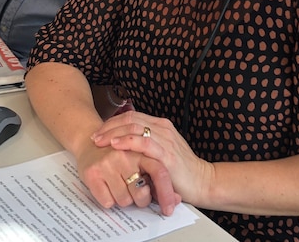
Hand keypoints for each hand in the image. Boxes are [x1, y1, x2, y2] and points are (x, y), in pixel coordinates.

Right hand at [74, 136, 180, 215]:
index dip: (166, 193)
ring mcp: (108, 163)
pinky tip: (107, 186)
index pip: (159, 173)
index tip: (169, 209)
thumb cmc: (119, 153)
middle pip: (141, 193)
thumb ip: (157, 175)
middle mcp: (125, 155)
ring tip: (119, 185)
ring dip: (124, 199)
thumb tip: (177, 199)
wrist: (88, 139)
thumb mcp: (141, 158)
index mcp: (141, 149)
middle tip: (136, 192)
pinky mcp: (92, 173)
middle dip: (141, 199)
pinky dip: (109, 199)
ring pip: (124, 200)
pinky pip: (107, 201)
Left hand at [91, 111, 211, 208]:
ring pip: (134, 127)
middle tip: (95, 137)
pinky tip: (115, 145)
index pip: (132, 116)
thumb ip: (146, 147)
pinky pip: (143, 142)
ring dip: (113, 133)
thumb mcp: (161, 153)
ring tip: (99, 141)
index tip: (99, 132)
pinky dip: (126, 141)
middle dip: (109, 127)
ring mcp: (165, 139)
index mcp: (161, 126)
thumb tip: (122, 147)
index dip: (113, 122)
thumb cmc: (180, 172)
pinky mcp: (166, 154)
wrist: (203, 182)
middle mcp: (163, 128)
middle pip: (130, 118)